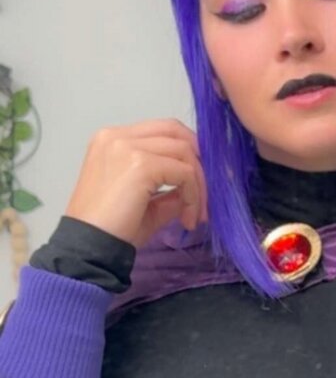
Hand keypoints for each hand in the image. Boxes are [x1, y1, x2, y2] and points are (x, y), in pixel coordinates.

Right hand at [65, 118, 207, 248]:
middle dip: (198, 164)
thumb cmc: (111, 229)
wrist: (90, 246)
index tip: (197, 186)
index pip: (162, 131)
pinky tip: (188, 218)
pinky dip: (193, 196)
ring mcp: (127, 146)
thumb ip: (169, 189)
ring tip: (195, 215)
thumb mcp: (145, 203)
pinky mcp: (141, 164)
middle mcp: (117, 136)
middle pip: (176, 133)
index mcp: (113, 140)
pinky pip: (184, 173)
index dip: (187, 154)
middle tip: (205, 198)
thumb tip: (194, 189)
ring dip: (198, 185)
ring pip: (184, 152)